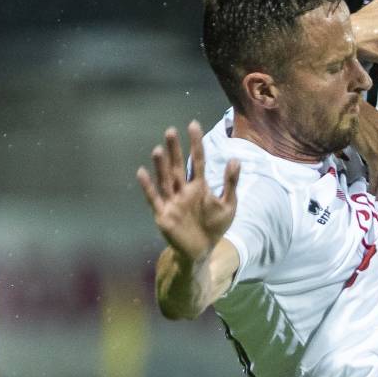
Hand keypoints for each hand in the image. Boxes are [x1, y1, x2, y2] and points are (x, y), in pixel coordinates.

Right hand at [138, 121, 237, 261]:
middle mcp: (183, 190)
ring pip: (165, 180)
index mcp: (199, 186)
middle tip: (171, 131)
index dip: (195, 143)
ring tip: (158, 149)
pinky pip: (154, 199)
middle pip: (178, 166)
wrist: (202, 252)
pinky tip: (142, 172)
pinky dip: (148, 187)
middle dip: (175, 150)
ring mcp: (172, 202)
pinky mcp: (163, 215)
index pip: (197, 160)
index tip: (193, 125)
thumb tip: (235, 159)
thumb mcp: (229, 205)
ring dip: (161, 166)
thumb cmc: (215, 227)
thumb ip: (231, 183)